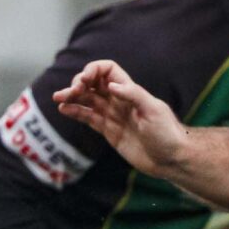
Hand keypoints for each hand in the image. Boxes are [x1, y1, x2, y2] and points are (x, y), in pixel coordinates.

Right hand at [54, 59, 188, 172]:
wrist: (170, 159)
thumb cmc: (167, 133)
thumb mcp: (153, 111)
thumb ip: (132, 95)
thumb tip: (110, 86)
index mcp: (130, 91)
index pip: (107, 70)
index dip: (94, 70)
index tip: (84, 80)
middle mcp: (119, 100)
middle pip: (93, 84)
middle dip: (78, 83)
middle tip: (68, 92)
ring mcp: (112, 115)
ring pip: (87, 100)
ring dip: (72, 96)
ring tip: (58, 98)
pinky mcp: (108, 131)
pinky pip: (88, 118)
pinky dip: (75, 112)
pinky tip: (64, 110)